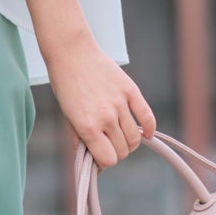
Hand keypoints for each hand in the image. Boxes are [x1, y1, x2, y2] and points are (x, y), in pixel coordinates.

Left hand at [44, 28, 156, 167]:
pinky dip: (149, 129)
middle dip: (116, 151)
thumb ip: (81, 140)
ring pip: (136, 138)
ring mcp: (120, 104)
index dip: (105, 161)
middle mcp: (106, 118)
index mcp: (87, 127)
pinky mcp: (131, 91)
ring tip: (122, 136)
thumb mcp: (67, 116)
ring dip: (130, 142)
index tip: (101, 156)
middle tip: (109, 143)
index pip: (108, 160)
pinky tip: (146, 134)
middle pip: (123, 151)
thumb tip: (92, 162)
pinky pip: (147, 117)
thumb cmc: (66, 85)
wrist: (71, 53)